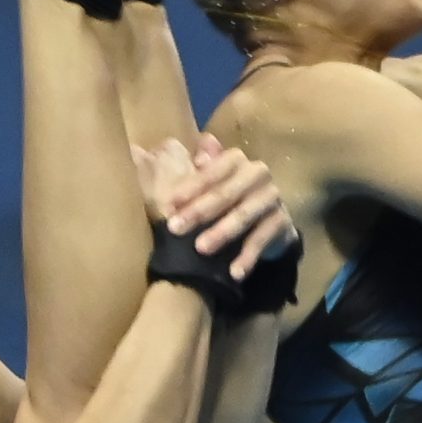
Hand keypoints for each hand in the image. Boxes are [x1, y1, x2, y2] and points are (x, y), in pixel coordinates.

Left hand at [154, 134, 298, 280]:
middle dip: (199, 212)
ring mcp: (272, 197)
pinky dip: (247, 257)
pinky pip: (263, 239)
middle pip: (226, 193)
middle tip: (175, 229)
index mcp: (236, 160)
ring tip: (201, 250)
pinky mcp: (283, 222)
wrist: (265, 222)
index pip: (211, 172)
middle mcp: (258, 173)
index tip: (169, 205)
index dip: (190, 188)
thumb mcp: (205, 183)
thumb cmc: (226, 200)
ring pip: (245, 215)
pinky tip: (233, 272)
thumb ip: (180, 170)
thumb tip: (138, 150)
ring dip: (222, 233)